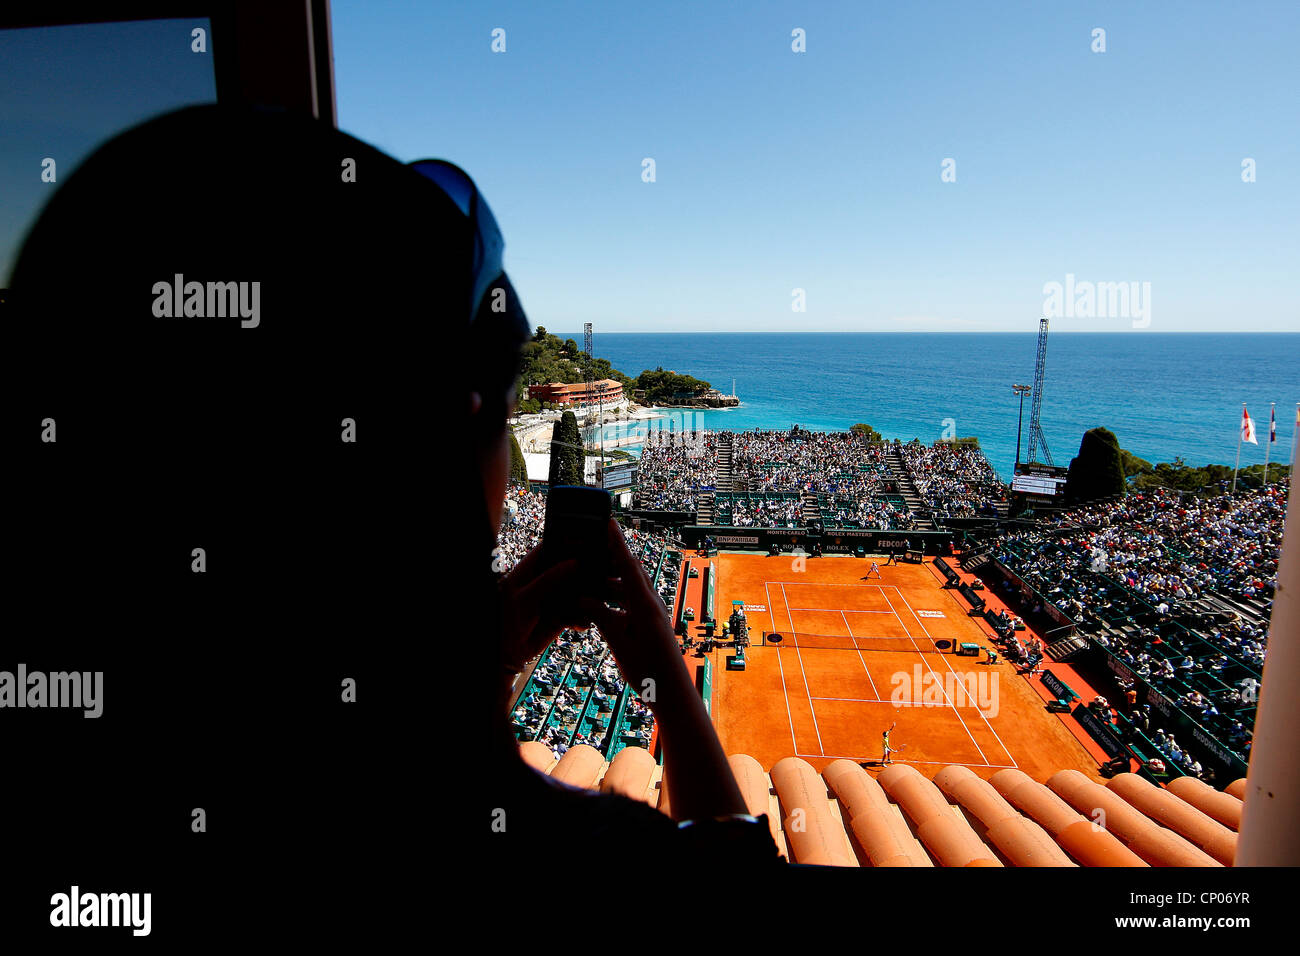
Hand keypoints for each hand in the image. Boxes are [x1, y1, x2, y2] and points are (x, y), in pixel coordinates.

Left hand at [499, 547, 588, 670]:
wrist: (507, 651)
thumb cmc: (507, 619)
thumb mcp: (526, 597)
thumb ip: (548, 580)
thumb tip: (574, 563)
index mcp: (533, 567)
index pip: (554, 547)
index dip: (572, 543)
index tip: (593, 543)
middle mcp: (547, 579)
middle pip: (572, 568)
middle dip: (588, 572)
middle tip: (607, 572)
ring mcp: (556, 597)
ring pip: (580, 591)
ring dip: (590, 596)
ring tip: (600, 600)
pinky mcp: (564, 615)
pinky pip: (580, 613)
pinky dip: (582, 618)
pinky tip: (578, 624)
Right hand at [578, 520, 688, 704]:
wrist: (674, 695)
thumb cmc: (651, 673)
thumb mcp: (621, 644)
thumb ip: (603, 618)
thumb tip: (584, 598)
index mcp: (645, 605)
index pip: (627, 565)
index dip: (616, 542)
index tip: (607, 521)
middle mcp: (651, 604)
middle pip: (629, 571)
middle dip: (611, 555)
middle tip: (592, 542)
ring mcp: (652, 613)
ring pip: (628, 588)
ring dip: (609, 581)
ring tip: (588, 576)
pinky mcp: (650, 623)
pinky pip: (629, 603)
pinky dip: (614, 599)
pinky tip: (599, 604)